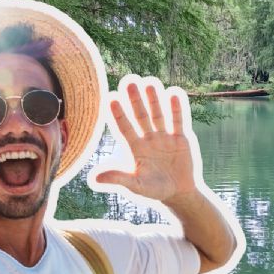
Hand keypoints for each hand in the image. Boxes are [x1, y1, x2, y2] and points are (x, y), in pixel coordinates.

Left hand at [94, 81, 198, 202]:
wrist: (178, 193)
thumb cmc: (154, 190)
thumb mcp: (136, 186)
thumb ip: (118, 179)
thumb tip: (94, 178)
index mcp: (135, 148)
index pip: (124, 128)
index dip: (118, 114)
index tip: (111, 98)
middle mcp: (148, 138)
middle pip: (140, 115)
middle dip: (135, 99)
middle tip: (129, 81)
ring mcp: (164, 137)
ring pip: (158, 114)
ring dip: (154, 99)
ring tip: (149, 82)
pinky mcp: (180, 138)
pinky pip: (178, 121)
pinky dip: (176, 108)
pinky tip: (173, 93)